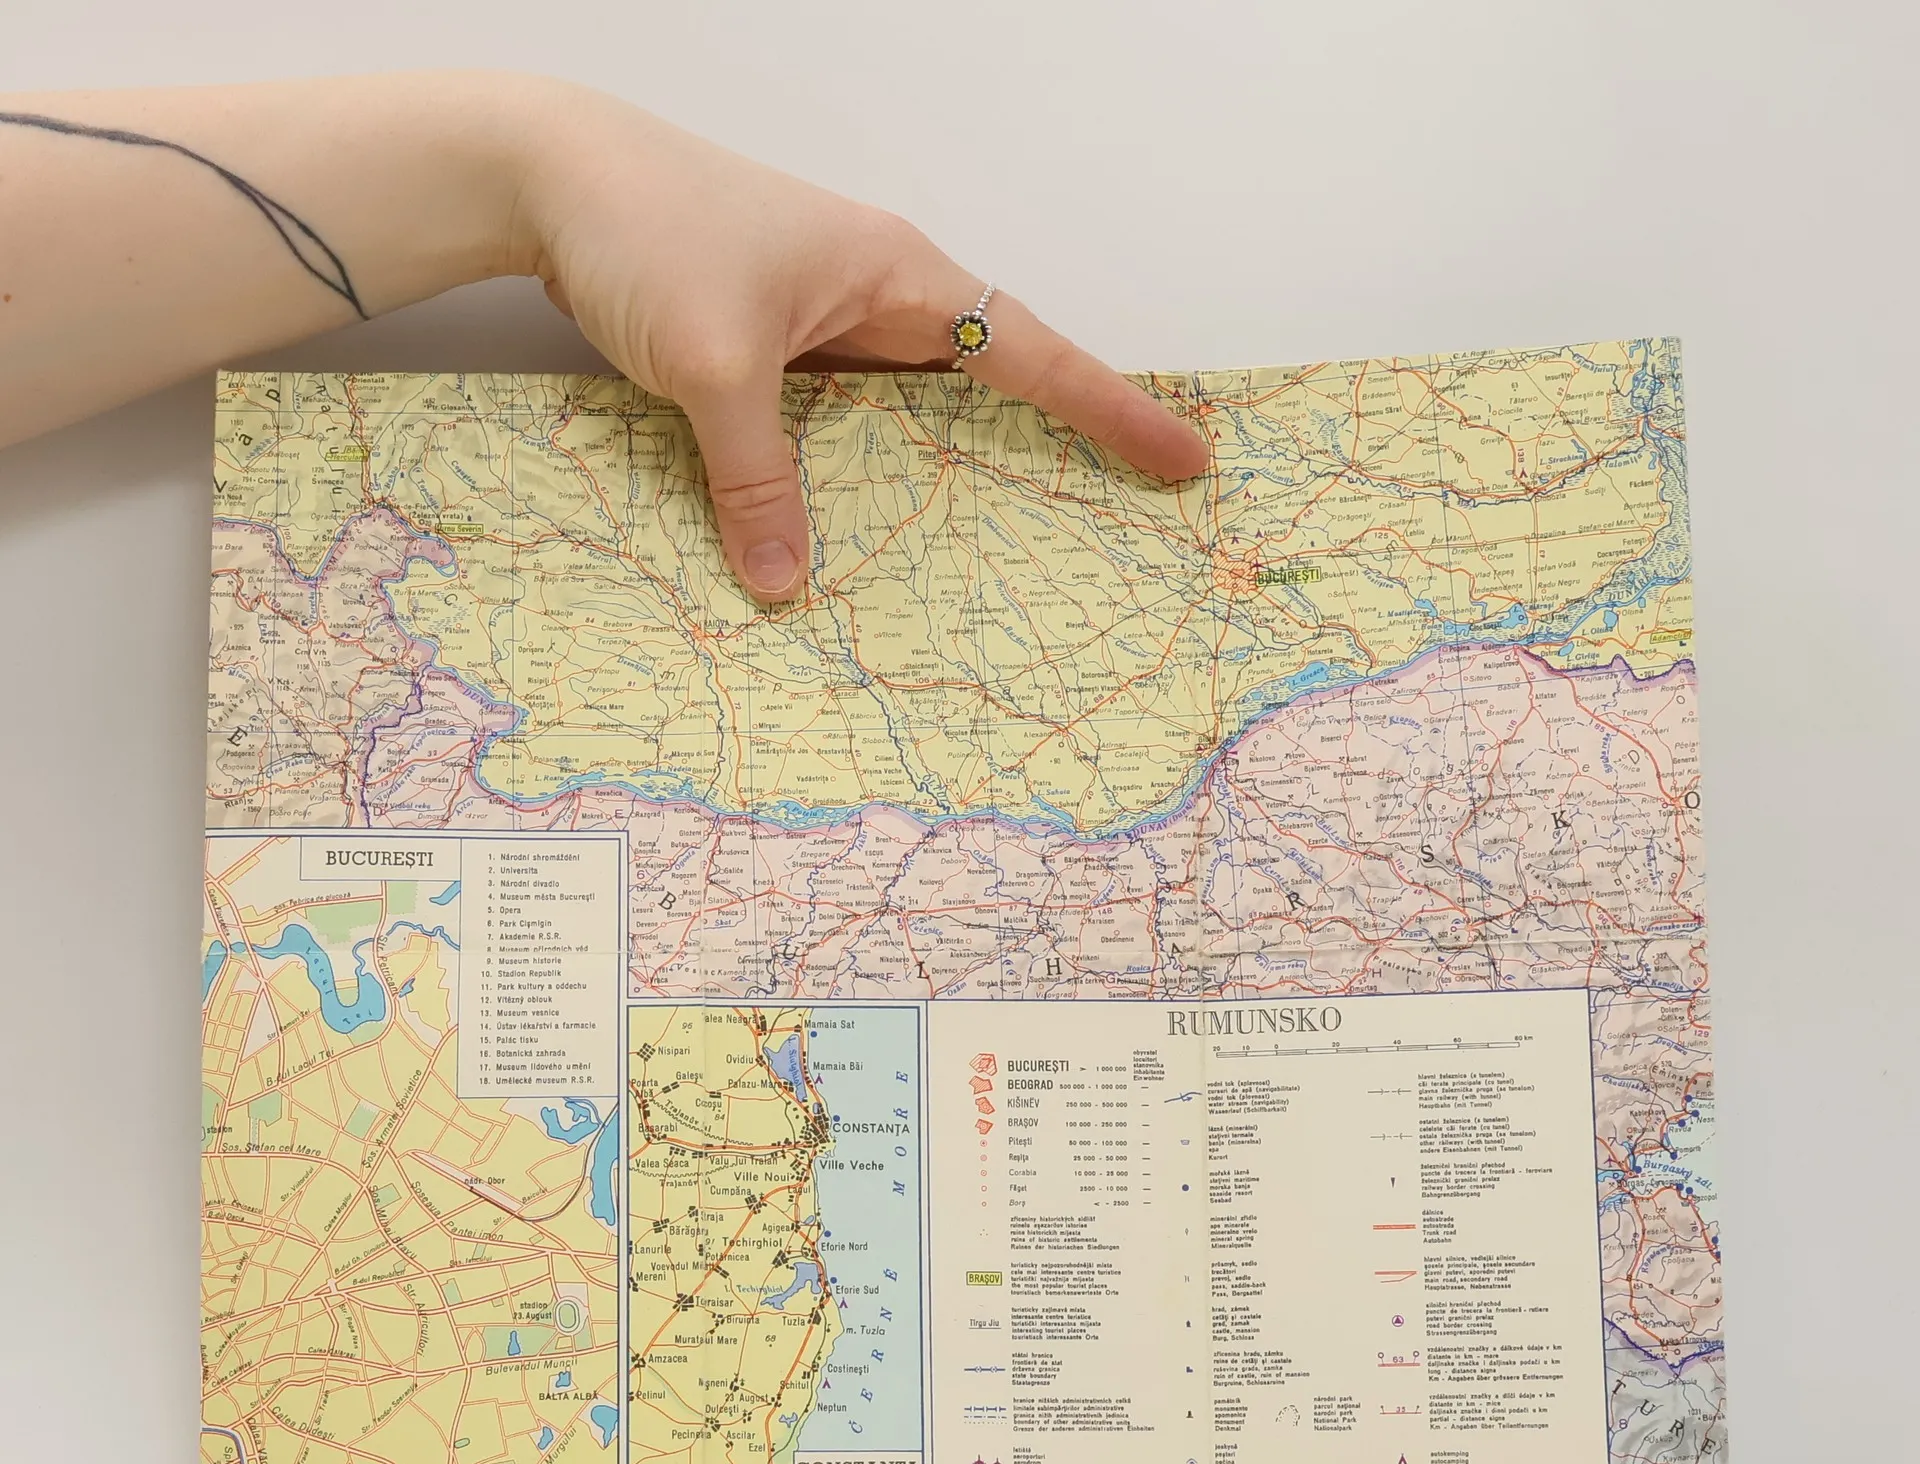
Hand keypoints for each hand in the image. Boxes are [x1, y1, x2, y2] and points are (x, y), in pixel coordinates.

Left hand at [510, 86, 1211, 602]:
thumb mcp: (714, 366)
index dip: (1110, 410)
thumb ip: (757, 480)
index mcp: (897, 275)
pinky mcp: (776, 346)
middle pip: (990, 384)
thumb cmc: (647, 232)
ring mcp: (827, 322)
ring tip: (1008, 553)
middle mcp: (877, 296)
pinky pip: (846, 422)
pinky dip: (865, 475)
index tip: (1181, 457)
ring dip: (953, 472)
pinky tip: (863, 533)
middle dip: (1055, 447)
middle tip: (1120, 521)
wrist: (545, 175)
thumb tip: (786, 587)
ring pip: (915, 412)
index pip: (1029, 350)